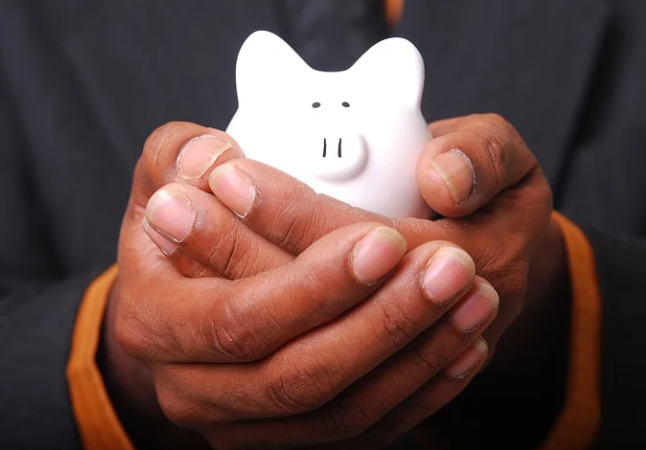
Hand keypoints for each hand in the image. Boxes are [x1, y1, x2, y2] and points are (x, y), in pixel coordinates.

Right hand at [103, 123, 499, 448]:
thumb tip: (214, 164)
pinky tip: (463, 345)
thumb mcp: (171, 171)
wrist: (190, 293)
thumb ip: (180, 152)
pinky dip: (419, 392)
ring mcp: (241, 423)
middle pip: (297, 375)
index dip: (313, 285)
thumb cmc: (187, 220)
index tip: (384, 239)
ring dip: (417, 356)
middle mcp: (190, 386)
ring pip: (340, 412)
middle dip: (384, 322)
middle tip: (454, 266)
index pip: (237, 317)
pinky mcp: (288, 434)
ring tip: (475, 297)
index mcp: (153, 317)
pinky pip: (360, 431)